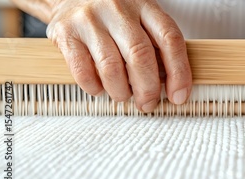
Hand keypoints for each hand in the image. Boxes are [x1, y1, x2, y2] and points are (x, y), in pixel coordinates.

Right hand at [46, 0, 191, 111]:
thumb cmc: (115, 15)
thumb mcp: (142, 19)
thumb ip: (156, 46)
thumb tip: (172, 87)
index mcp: (144, 6)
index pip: (170, 39)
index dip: (179, 72)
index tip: (179, 96)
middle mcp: (118, 9)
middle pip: (140, 56)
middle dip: (148, 89)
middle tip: (148, 103)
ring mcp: (90, 19)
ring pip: (111, 67)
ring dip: (121, 91)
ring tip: (123, 95)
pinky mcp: (66, 32)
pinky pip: (83, 71)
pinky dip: (95, 88)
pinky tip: (100, 87)